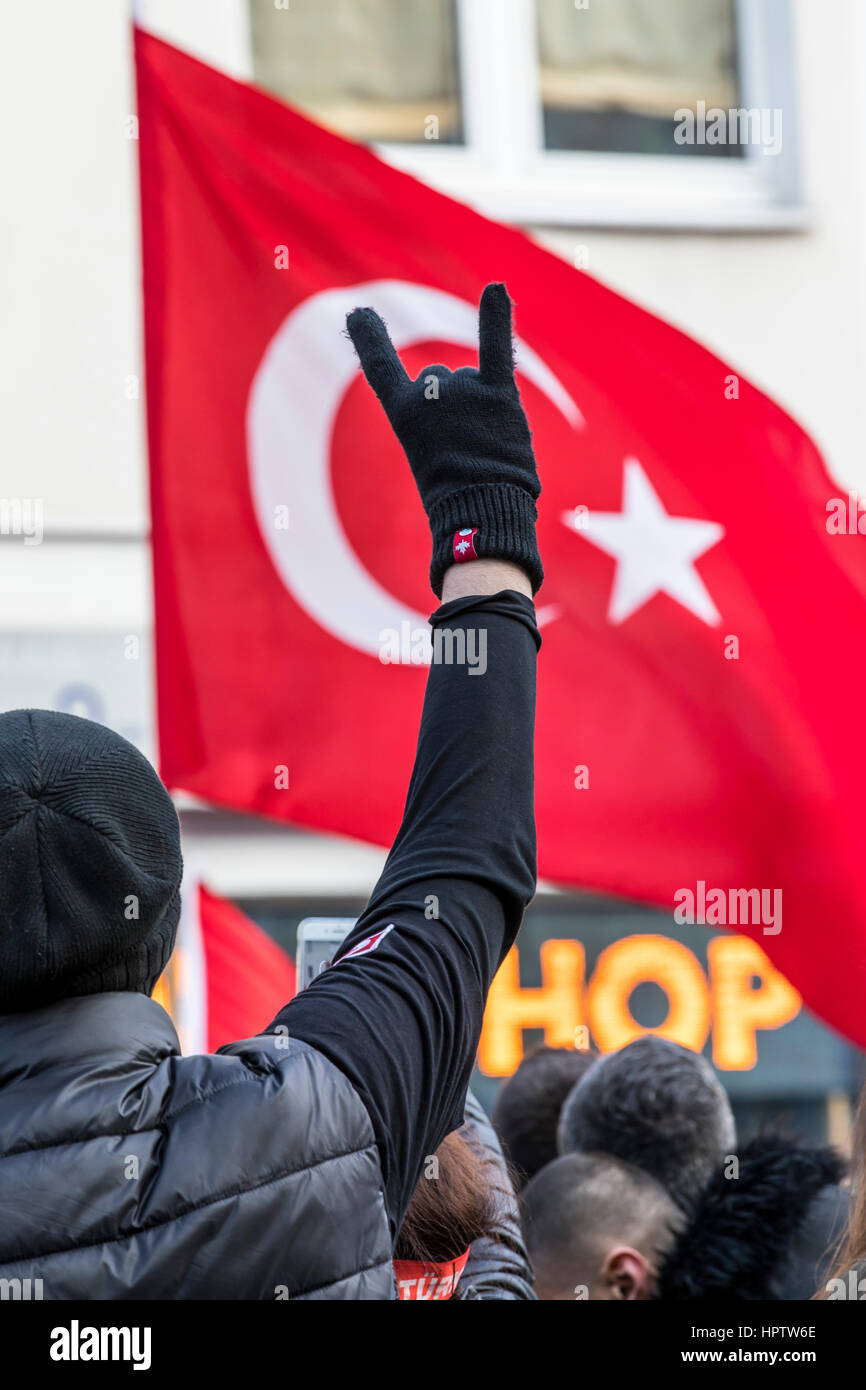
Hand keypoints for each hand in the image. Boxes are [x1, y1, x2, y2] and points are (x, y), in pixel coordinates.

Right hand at [346, 283, 542, 596]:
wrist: (482, 512)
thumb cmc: (454, 494)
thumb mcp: (428, 455)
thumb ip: (436, 416)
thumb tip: (463, 381)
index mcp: (402, 410)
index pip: (380, 367)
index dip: (370, 339)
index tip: (358, 314)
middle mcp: (429, 391)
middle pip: (442, 380)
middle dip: (454, 408)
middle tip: (463, 450)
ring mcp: (463, 389)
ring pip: (471, 381)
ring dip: (481, 407)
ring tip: (486, 447)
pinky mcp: (498, 393)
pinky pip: (496, 346)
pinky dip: (497, 317)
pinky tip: (497, 289)